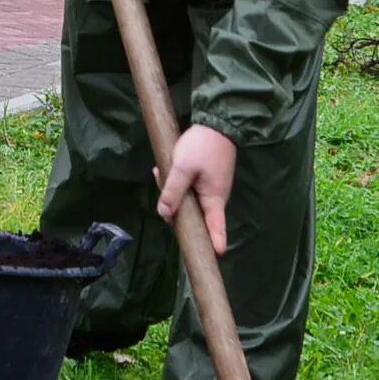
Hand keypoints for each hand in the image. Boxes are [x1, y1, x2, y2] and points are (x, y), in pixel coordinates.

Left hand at [156, 123, 237, 254]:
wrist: (218, 122)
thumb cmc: (203, 146)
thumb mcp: (183, 168)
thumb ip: (173, 191)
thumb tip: (164, 214)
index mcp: (214, 199)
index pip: (216, 228)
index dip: (214, 243)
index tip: (213, 257)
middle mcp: (214, 198)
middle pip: (193, 216)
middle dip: (174, 209)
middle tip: (162, 182)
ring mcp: (210, 189)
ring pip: (188, 201)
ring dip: (172, 191)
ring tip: (160, 171)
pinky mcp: (205, 179)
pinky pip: (188, 189)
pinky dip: (176, 183)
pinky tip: (163, 170)